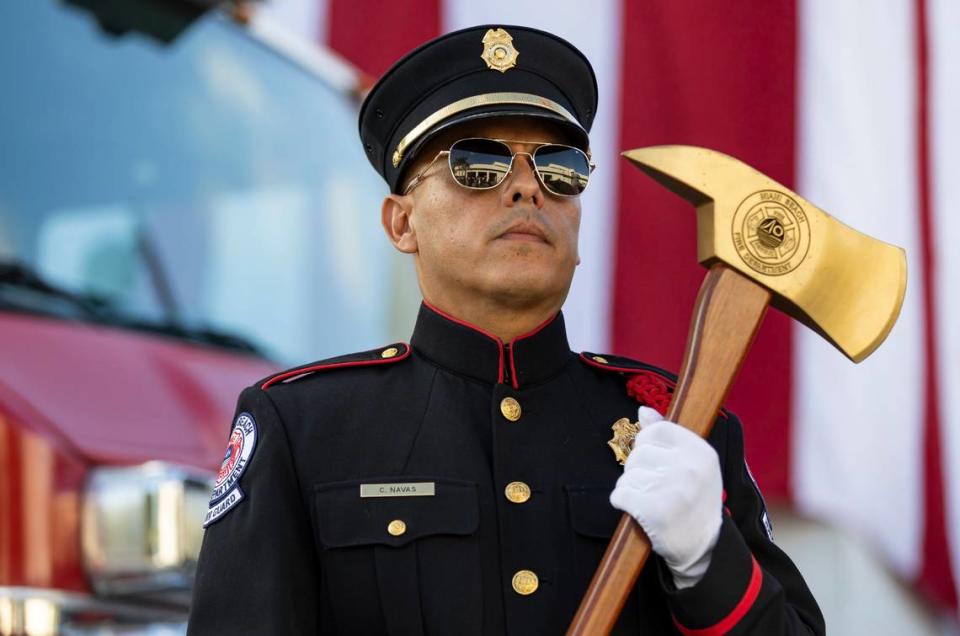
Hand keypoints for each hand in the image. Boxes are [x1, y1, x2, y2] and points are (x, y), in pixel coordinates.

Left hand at [609, 406, 722, 588]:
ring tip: (649, 500)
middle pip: (638, 454)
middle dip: (638, 471)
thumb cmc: (695, 500)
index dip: (646, 445)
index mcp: (701, 452)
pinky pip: (620, 495)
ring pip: (628, 476)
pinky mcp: (656, 512)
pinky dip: (621, 502)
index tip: (654, 462)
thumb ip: (668, 435)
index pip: (655, 431)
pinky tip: (638, 511)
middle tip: (653, 487)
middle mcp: (690, 469)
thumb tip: (643, 412)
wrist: (705, 548)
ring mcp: (674, 490)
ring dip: (630, 489)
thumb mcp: (692, 463)